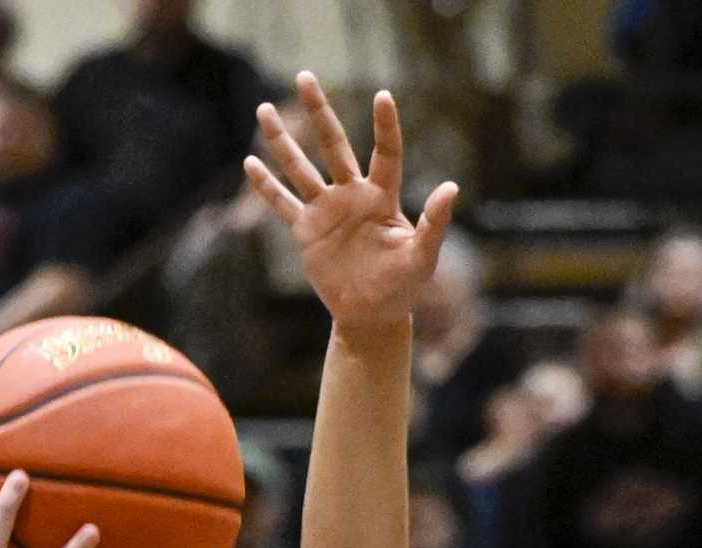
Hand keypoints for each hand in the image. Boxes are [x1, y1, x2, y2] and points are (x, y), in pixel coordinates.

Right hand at [244, 71, 457, 332]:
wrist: (373, 315)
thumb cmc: (404, 287)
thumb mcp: (423, 256)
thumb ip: (434, 222)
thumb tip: (451, 187)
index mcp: (382, 197)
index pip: (386, 153)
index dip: (385, 126)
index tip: (383, 96)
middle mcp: (352, 196)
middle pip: (333, 145)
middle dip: (319, 112)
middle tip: (304, 77)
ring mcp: (327, 211)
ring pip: (301, 169)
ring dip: (282, 142)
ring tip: (263, 109)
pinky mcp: (307, 232)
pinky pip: (283, 205)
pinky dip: (266, 187)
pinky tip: (250, 163)